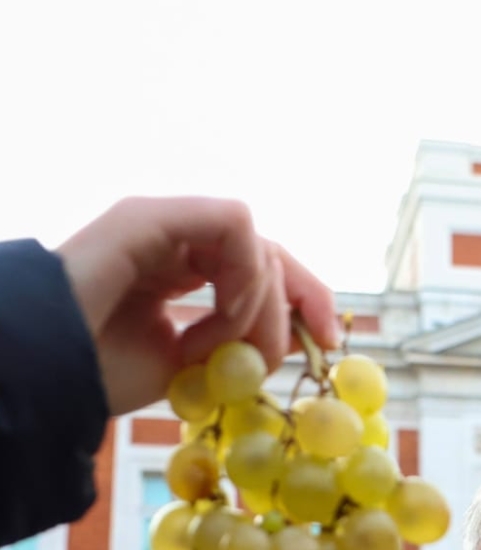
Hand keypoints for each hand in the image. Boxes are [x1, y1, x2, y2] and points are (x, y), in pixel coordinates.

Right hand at [56, 196, 339, 414]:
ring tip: (222, 346)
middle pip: (269, 250)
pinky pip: (234, 224)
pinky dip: (244, 275)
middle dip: (304, 296)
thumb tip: (292, 334)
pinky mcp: (151, 214)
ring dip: (259, 303)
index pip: (262, 269)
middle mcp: (176, 237)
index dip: (303, 300)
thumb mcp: (192, 363)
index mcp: (180, 268)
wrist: (42, 377)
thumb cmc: (98, 372)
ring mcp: (164, 221)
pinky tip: (220, 316)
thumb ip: (239, 341)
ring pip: (258, 242)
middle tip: (320, 340)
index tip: (329, 343)